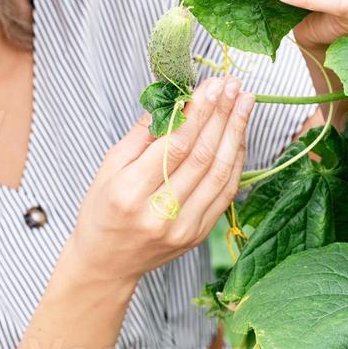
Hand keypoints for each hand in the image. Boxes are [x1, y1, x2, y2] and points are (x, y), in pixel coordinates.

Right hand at [69, 75, 254, 283]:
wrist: (107, 264)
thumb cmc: (102, 211)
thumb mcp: (108, 168)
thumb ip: (142, 135)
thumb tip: (174, 99)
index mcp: (129, 193)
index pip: (174, 146)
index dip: (198, 113)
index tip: (213, 85)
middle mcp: (158, 214)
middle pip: (201, 157)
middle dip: (221, 115)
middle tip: (233, 85)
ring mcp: (182, 228)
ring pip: (219, 173)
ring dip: (235, 133)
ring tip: (245, 102)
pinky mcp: (198, 235)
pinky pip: (225, 192)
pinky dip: (235, 160)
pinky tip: (239, 135)